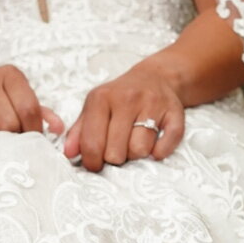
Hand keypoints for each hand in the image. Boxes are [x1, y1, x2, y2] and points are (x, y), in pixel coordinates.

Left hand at [63, 64, 184, 170]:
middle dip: (115, 158)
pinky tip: (153, 145)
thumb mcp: (94, 107)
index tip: (95, 165)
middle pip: (116, 152)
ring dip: (136, 155)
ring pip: (140, 150)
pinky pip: (165, 146)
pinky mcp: (174, 113)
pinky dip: (159, 152)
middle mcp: (127, 99)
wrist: (155, 77)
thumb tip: (69, 154)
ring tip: (133, 143)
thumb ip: (79, 131)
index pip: (92, 143)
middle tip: (117, 150)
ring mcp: (152, 104)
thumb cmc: (119, 98)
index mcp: (102, 98)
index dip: (92, 162)